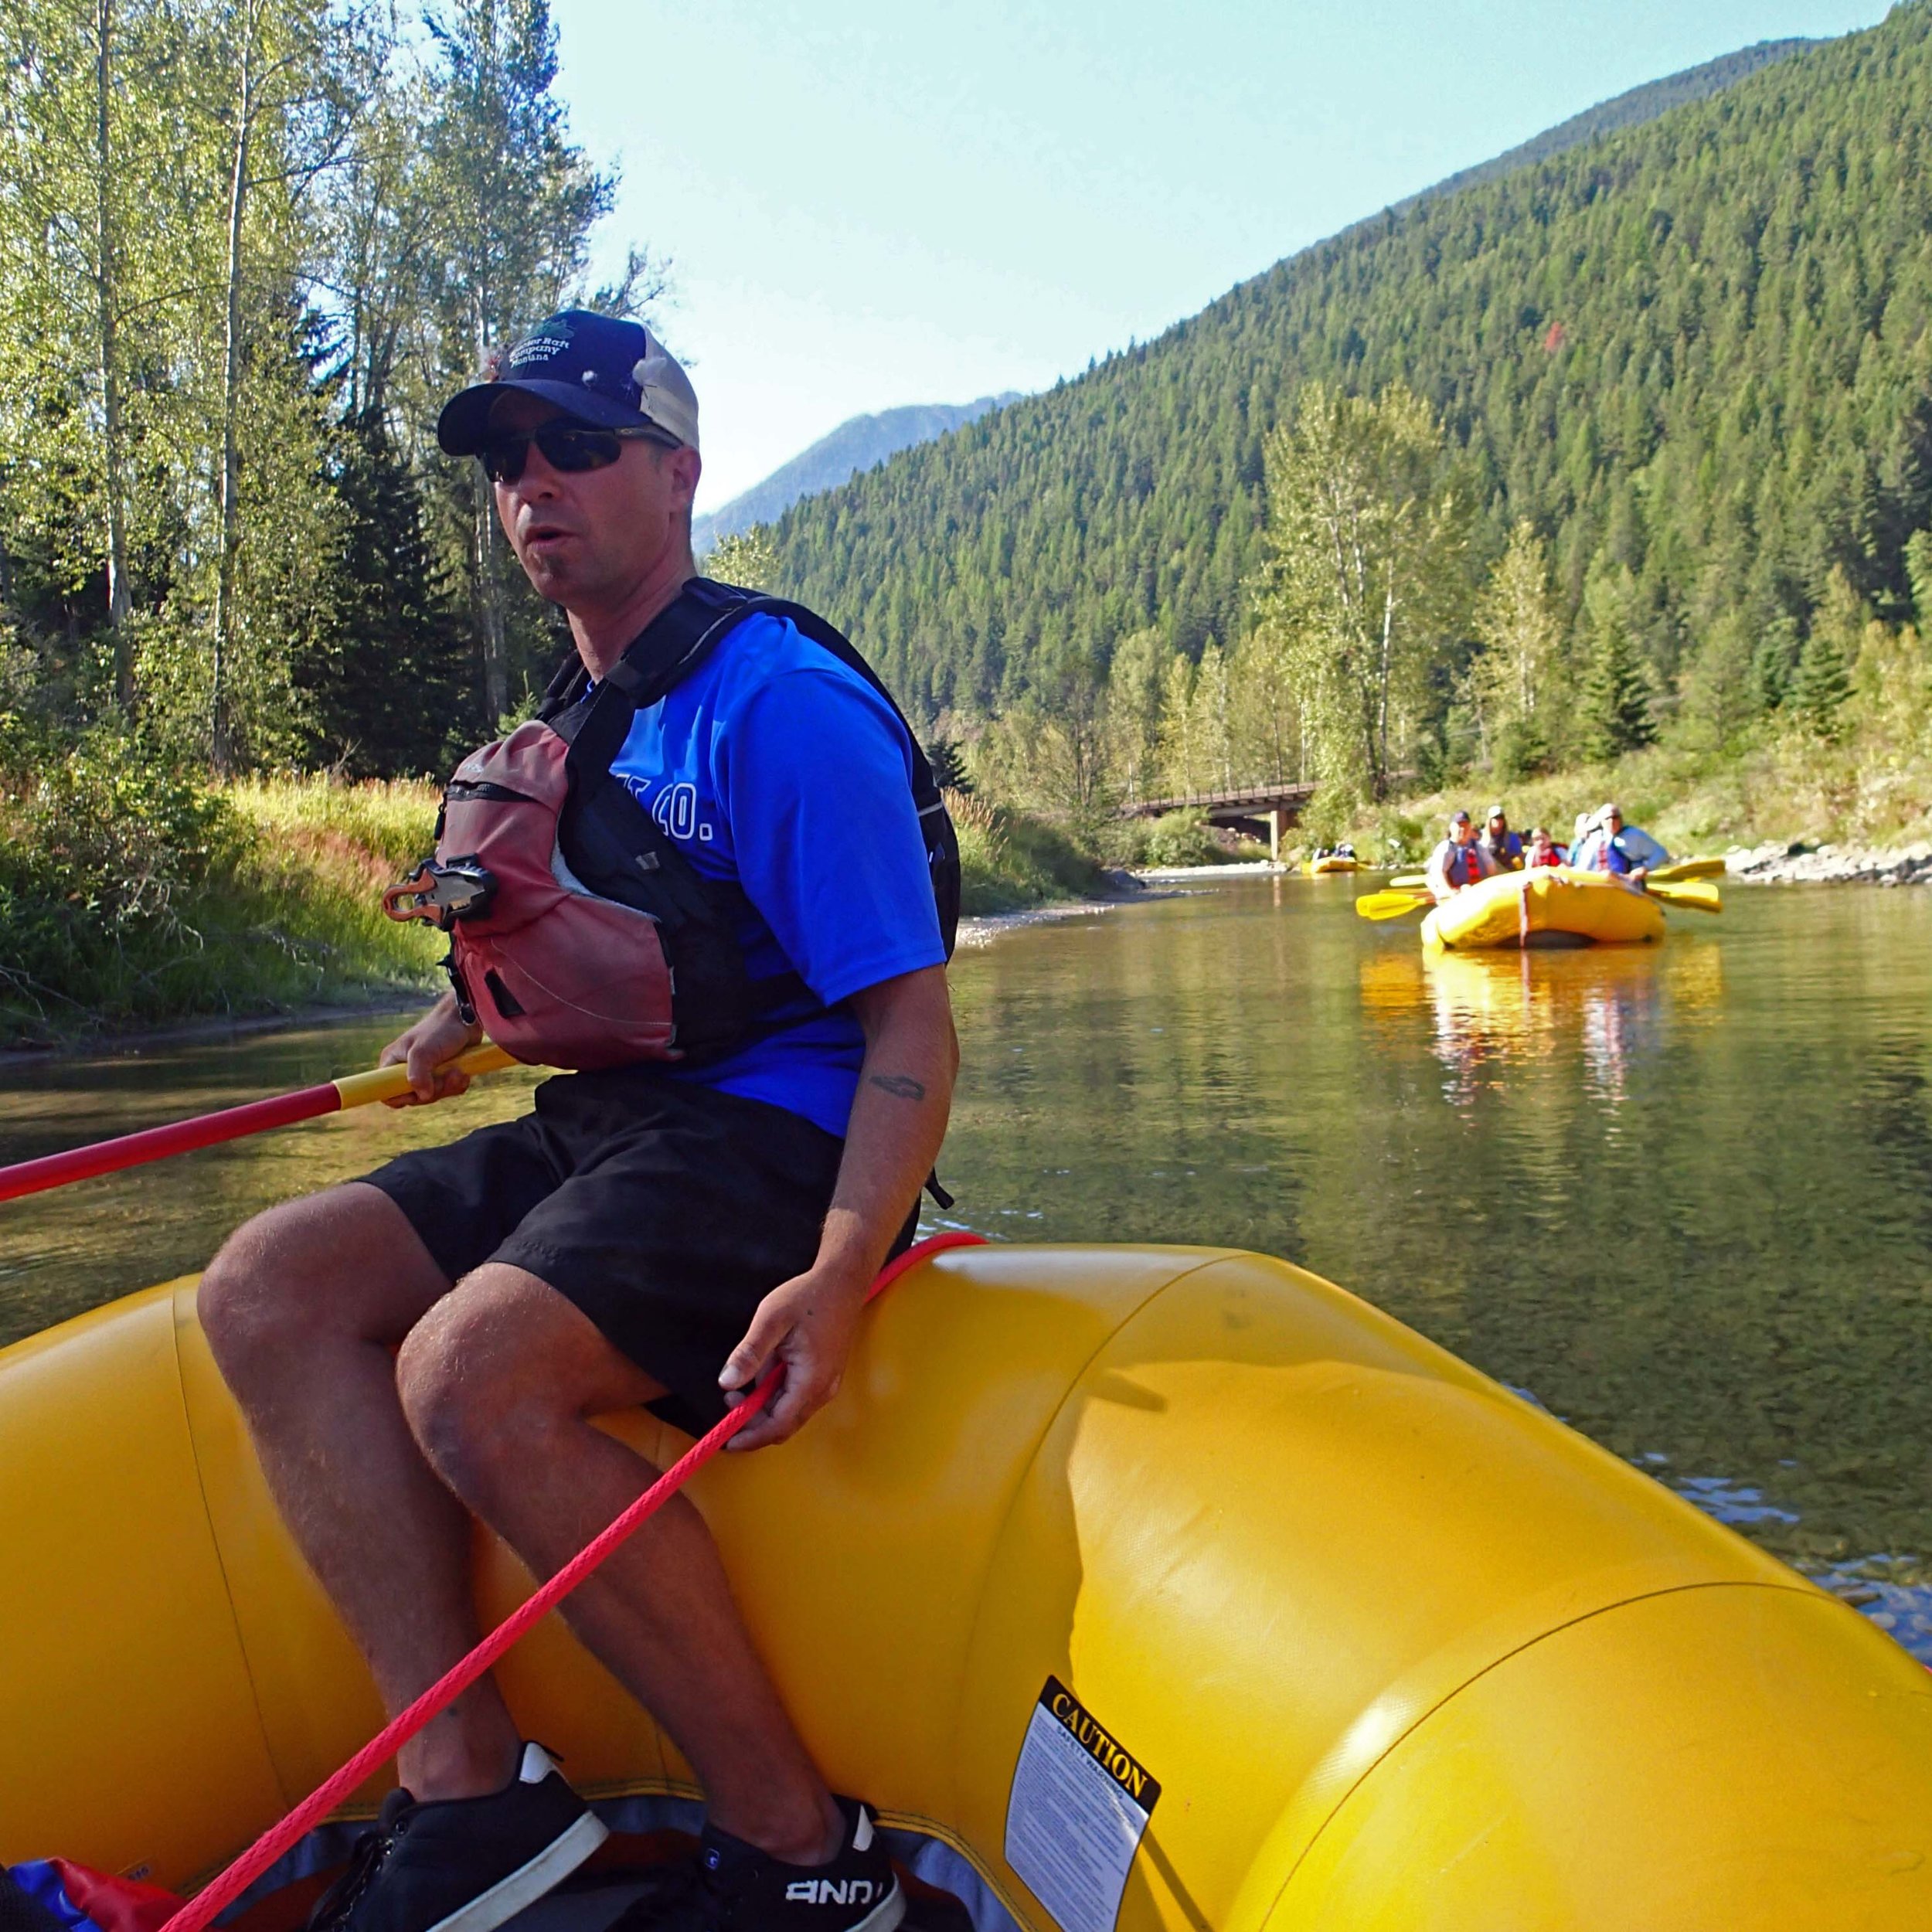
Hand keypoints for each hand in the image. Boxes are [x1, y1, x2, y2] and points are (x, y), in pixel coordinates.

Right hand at [379, 997, 483, 1106]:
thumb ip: (418, 1074)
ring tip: (458, 1071)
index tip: (419, 1093)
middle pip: (414, 1098)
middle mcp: (407, 1069)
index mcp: (393, 1062)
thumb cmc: (440, 1029)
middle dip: (433, 1090)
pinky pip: (448, 1090)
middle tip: (447, 1076)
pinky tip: (463, 1072)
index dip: (401, 1098)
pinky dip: (457, 1084)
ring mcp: (426, 1072)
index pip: (386, 1093)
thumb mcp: (423, 1051)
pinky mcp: (443, 1073)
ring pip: (433, 1095)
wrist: (466, 1018)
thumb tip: (423, 1096)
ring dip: (448, 1086)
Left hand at [718, 1262, 870, 1450]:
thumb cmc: (809, 1296)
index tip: (726, 1440)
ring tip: (742, 1384)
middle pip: (784, 1425)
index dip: (750, 1437)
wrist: (842, 1281)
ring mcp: (826, 1384)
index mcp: (811, 1380)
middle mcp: (823, 1389)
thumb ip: (750, 1353)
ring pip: (789, 1413)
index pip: (778, 1426)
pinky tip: (763, 1375)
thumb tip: (727, 1383)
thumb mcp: (771, 1319)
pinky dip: (775, 1397)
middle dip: (753, 1422)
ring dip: (763, 1408)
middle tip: (730, 1402)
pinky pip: (796, 1399)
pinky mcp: (824, 1376)